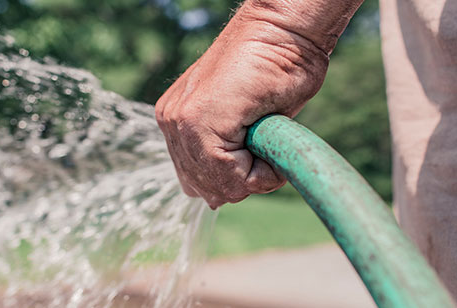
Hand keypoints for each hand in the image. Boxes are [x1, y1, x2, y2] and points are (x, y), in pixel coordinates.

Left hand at [155, 2, 332, 208]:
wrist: (284, 30)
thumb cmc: (276, 69)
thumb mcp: (246, 124)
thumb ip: (225, 156)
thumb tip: (214, 200)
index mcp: (178, 122)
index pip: (199, 181)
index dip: (238, 179)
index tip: (260, 151)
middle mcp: (171, 122)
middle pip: (206, 188)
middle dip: (243, 180)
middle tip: (265, 147)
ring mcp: (179, 121)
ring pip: (218, 186)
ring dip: (253, 176)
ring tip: (267, 140)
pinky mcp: (196, 120)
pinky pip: (230, 176)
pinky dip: (261, 172)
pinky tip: (269, 141)